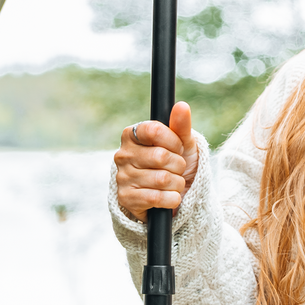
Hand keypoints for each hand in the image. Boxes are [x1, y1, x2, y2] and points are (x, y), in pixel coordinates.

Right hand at [114, 101, 198, 222]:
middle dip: (178, 165)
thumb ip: (180, 125)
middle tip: (177, 168)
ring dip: (177, 183)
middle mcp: (122, 154)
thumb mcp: (182, 143)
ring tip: (174, 183)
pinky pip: (156, 198)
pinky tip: (170, 197)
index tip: (178, 148)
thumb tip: (182, 106)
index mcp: (132, 135)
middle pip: (161, 156)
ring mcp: (122, 177)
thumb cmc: (174, 163)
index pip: (154, 131)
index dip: (173, 141)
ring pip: (162, 179)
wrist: (172, 195)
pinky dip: (171, 199)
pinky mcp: (126, 198)